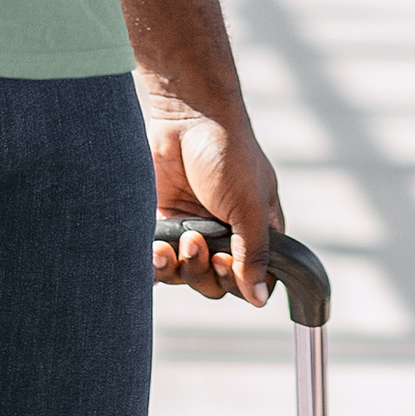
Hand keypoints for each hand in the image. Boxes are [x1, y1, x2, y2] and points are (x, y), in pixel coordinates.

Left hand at [148, 110, 281, 306]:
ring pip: (185, 275)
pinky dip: (155, 262)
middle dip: (203, 271)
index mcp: (255, 233)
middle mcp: (225, 237)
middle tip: (196, 242)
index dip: (236, 282)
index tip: (223, 260)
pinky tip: (155, 250)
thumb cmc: (228, 154)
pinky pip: (159, 258)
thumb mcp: (249, 205)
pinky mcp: (165, 221)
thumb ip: (253, 253)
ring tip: (177, 241)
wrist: (186, 116)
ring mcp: (193, 230)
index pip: (252, 282)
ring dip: (179, 267)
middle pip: (215, 284)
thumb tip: (259, 299)